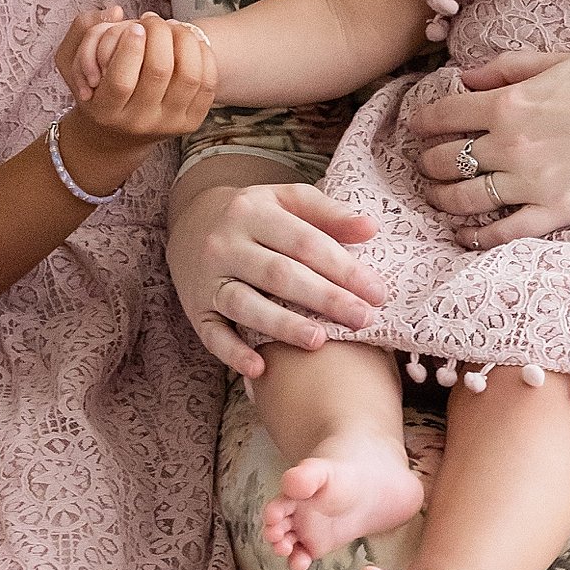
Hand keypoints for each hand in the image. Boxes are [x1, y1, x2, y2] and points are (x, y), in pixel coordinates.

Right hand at [52, 10, 216, 190]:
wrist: (120, 132)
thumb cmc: (97, 88)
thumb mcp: (73, 63)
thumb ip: (83, 31)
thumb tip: (115, 12)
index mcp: (106, 111)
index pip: (121, 80)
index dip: (131, 47)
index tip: (135, 26)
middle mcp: (138, 122)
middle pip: (159, 72)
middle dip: (159, 35)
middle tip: (152, 20)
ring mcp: (168, 124)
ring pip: (189, 76)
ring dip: (184, 40)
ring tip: (171, 26)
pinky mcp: (192, 122)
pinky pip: (207, 83)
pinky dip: (202, 55)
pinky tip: (189, 41)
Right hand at [167, 175, 383, 377]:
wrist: (192, 224)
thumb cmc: (258, 217)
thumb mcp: (287, 201)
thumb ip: (328, 213)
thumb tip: (371, 228)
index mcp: (253, 212)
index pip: (304, 242)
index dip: (343, 268)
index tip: (377, 292)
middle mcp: (226, 244)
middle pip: (279, 274)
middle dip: (324, 298)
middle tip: (363, 320)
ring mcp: (208, 278)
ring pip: (244, 304)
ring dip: (282, 325)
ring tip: (319, 340)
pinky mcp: (196, 309)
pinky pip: (212, 335)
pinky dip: (233, 353)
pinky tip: (260, 368)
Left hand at [407, 47, 569, 249]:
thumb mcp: (557, 60)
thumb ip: (507, 69)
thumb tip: (467, 78)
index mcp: (508, 103)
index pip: (441, 116)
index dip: (421, 123)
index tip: (417, 127)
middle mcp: (511, 144)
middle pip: (444, 160)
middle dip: (427, 163)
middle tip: (426, 165)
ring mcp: (532, 182)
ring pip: (463, 199)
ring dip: (442, 199)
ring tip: (438, 197)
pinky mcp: (557, 211)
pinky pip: (503, 233)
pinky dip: (476, 237)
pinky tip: (465, 236)